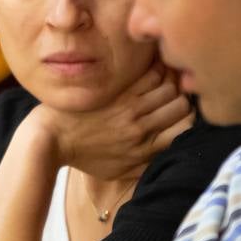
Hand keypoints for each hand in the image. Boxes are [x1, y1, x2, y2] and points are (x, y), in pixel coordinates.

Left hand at [32, 63, 192, 178]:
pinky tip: (152, 68)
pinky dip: (156, 69)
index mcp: (143, 149)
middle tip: (175, 90)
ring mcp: (129, 109)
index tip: (183, 111)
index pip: (185, 129)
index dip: (189, 118)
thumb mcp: (116, 172)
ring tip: (165, 78)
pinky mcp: (117, 91)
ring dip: (169, 81)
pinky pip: (148, 75)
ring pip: (168, 88)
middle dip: (182, 97)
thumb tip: (166, 157)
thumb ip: (144, 166)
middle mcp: (141, 129)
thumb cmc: (83, 156)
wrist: (51, 140)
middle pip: (181, 106)